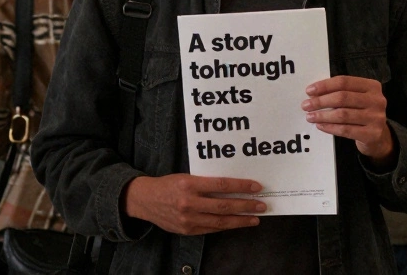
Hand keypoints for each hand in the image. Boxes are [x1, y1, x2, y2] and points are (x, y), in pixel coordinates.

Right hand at [123, 174, 263, 234]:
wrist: (146, 200)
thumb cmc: (168, 184)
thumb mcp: (186, 177)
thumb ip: (206, 182)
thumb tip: (232, 185)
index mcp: (189, 184)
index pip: (221, 185)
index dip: (241, 187)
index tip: (256, 187)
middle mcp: (189, 203)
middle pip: (223, 206)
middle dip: (245, 206)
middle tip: (261, 205)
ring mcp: (188, 219)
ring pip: (220, 221)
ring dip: (240, 220)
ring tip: (254, 218)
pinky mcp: (187, 230)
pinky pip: (211, 229)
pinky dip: (226, 226)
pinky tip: (236, 223)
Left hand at [302, 76, 393, 166]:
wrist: (378, 136)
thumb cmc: (362, 112)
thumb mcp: (356, 98)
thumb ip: (340, 92)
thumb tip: (314, 93)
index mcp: (372, 86)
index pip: (344, 82)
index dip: (325, 85)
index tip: (309, 91)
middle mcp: (377, 100)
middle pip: (343, 97)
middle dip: (321, 101)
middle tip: (306, 105)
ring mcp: (376, 118)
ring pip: (343, 114)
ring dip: (323, 115)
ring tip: (310, 116)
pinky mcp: (372, 134)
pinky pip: (346, 130)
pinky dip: (330, 127)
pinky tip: (320, 126)